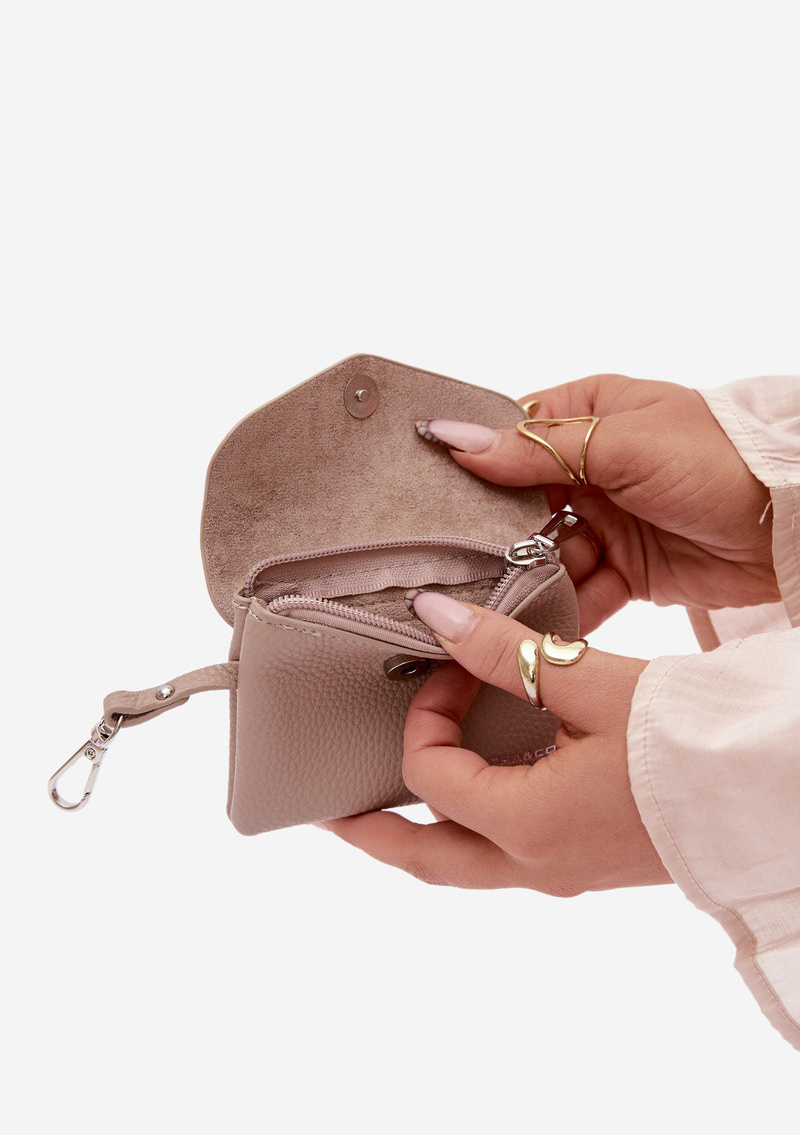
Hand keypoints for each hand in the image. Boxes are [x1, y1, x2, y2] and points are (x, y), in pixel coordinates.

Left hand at [317, 596, 671, 894]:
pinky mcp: (591, 860)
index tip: (451, 665)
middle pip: (427, 861)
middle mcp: (537, 862)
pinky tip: (480, 790)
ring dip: (422, 836)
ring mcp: (566, 870)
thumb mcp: (591, 684)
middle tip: (329, 812)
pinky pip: (510, 856)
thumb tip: (433, 615)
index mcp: (525, 824)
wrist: (774, 786)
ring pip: (467, 866)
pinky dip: (473, 829)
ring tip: (389, 807)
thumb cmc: (689, 742)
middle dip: (373, 836)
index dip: (424, 714)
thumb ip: (506, 652)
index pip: (429, 774)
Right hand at [416, 375, 778, 631]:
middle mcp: (596, 466)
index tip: (431, 493)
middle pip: (522, 503)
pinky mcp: (629, 569)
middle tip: (456, 560)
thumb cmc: (720, 459)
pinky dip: (563, 606)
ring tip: (495, 597)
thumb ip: (538, 450)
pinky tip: (538, 621)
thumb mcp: (623, 444)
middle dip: (496, 533)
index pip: (515, 436)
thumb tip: (456, 439)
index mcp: (593, 415)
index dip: (476, 464)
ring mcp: (612, 519)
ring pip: (546, 552)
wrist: (793, 526)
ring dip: (527, 575)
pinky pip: (582, 590)